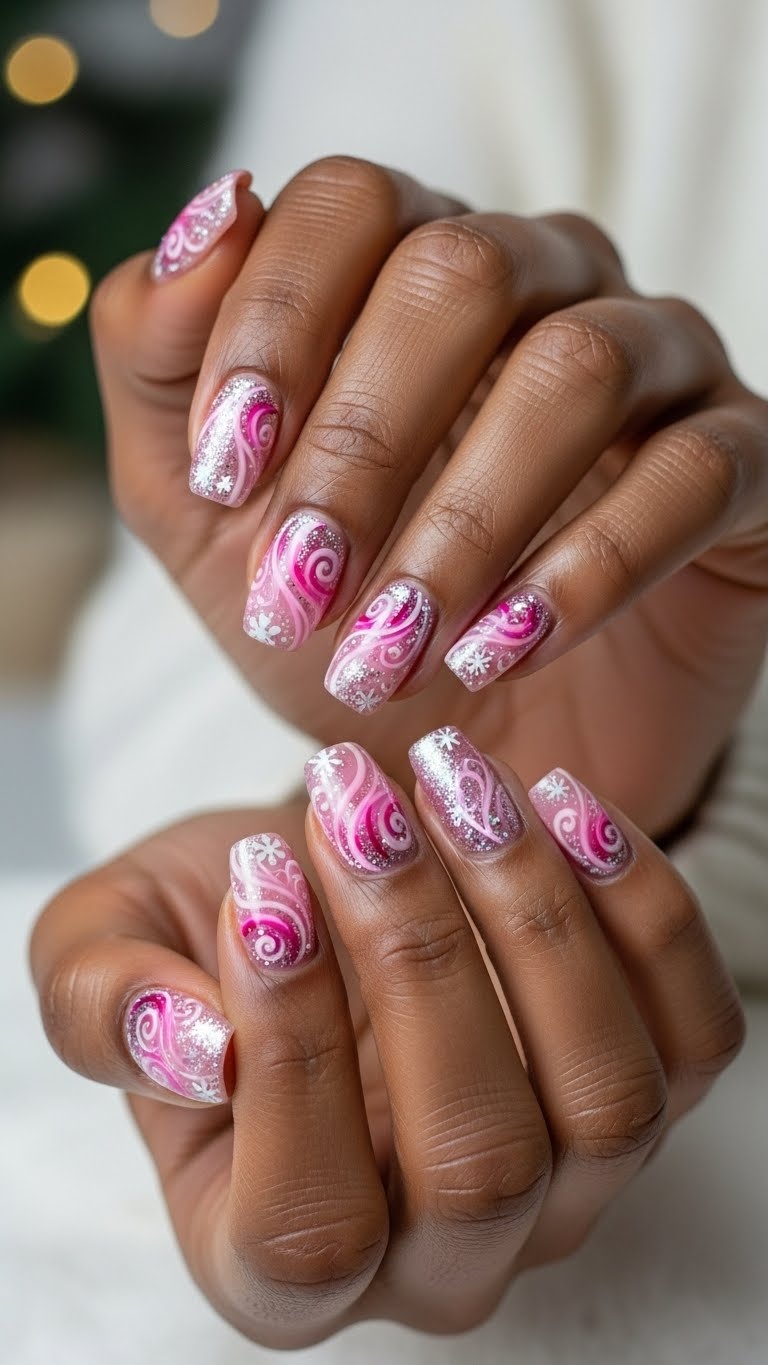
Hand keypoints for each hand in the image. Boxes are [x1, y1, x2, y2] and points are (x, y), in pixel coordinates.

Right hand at [31, 732, 743, 1346]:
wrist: (317, 878)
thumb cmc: (207, 928)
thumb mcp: (103, 944)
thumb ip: (98, 1003)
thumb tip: (196, 1044)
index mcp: (279, 1264)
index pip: (307, 1224)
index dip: (291, 1050)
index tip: (261, 881)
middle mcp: (441, 1259)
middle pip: (479, 1165)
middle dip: (418, 958)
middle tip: (358, 803)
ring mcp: (564, 1189)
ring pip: (606, 1105)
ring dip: (535, 920)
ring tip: (459, 781)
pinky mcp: (648, 1094)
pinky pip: (691, 1035)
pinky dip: (644, 911)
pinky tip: (560, 802)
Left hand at [91, 158, 767, 834]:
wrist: (459, 758)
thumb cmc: (336, 620)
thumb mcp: (204, 516)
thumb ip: (163, 369)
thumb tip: (204, 219)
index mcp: (410, 267)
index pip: (348, 204)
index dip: (274, 325)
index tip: (224, 475)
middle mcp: (547, 283)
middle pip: (461, 274)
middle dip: (360, 445)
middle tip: (301, 590)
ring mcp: (659, 364)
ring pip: (577, 370)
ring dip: (463, 524)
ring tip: (392, 650)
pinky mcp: (743, 465)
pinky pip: (692, 474)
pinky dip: (588, 568)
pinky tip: (505, 648)